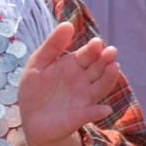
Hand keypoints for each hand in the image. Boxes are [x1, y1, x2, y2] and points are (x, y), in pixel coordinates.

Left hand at [15, 22, 121, 145]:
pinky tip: (103, 110)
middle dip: (106, 59)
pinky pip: (92, 113)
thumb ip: (52, 45)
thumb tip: (67, 24)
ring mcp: (85, 97)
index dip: (94, 48)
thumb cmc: (35, 90)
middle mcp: (84, 80)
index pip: (89, 54)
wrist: (32, 120)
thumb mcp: (37, 64)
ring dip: (109, 78)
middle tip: (110, 52)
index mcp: (74, 65)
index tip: (96, 43)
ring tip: (114, 68)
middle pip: (99, 67)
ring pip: (102, 86)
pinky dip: (99, 112)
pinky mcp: (80, 115)